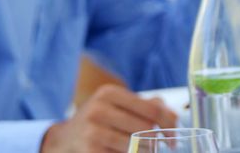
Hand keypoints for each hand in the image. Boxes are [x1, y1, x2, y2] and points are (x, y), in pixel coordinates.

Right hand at [40, 85, 176, 152]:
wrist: (66, 139)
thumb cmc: (99, 121)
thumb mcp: (117, 106)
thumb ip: (146, 106)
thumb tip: (174, 114)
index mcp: (109, 93)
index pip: (153, 110)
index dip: (170, 126)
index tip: (173, 138)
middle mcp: (99, 108)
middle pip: (147, 129)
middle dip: (156, 142)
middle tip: (157, 147)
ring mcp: (93, 131)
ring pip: (138, 147)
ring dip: (145, 152)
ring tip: (140, 150)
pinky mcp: (90, 150)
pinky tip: (123, 152)